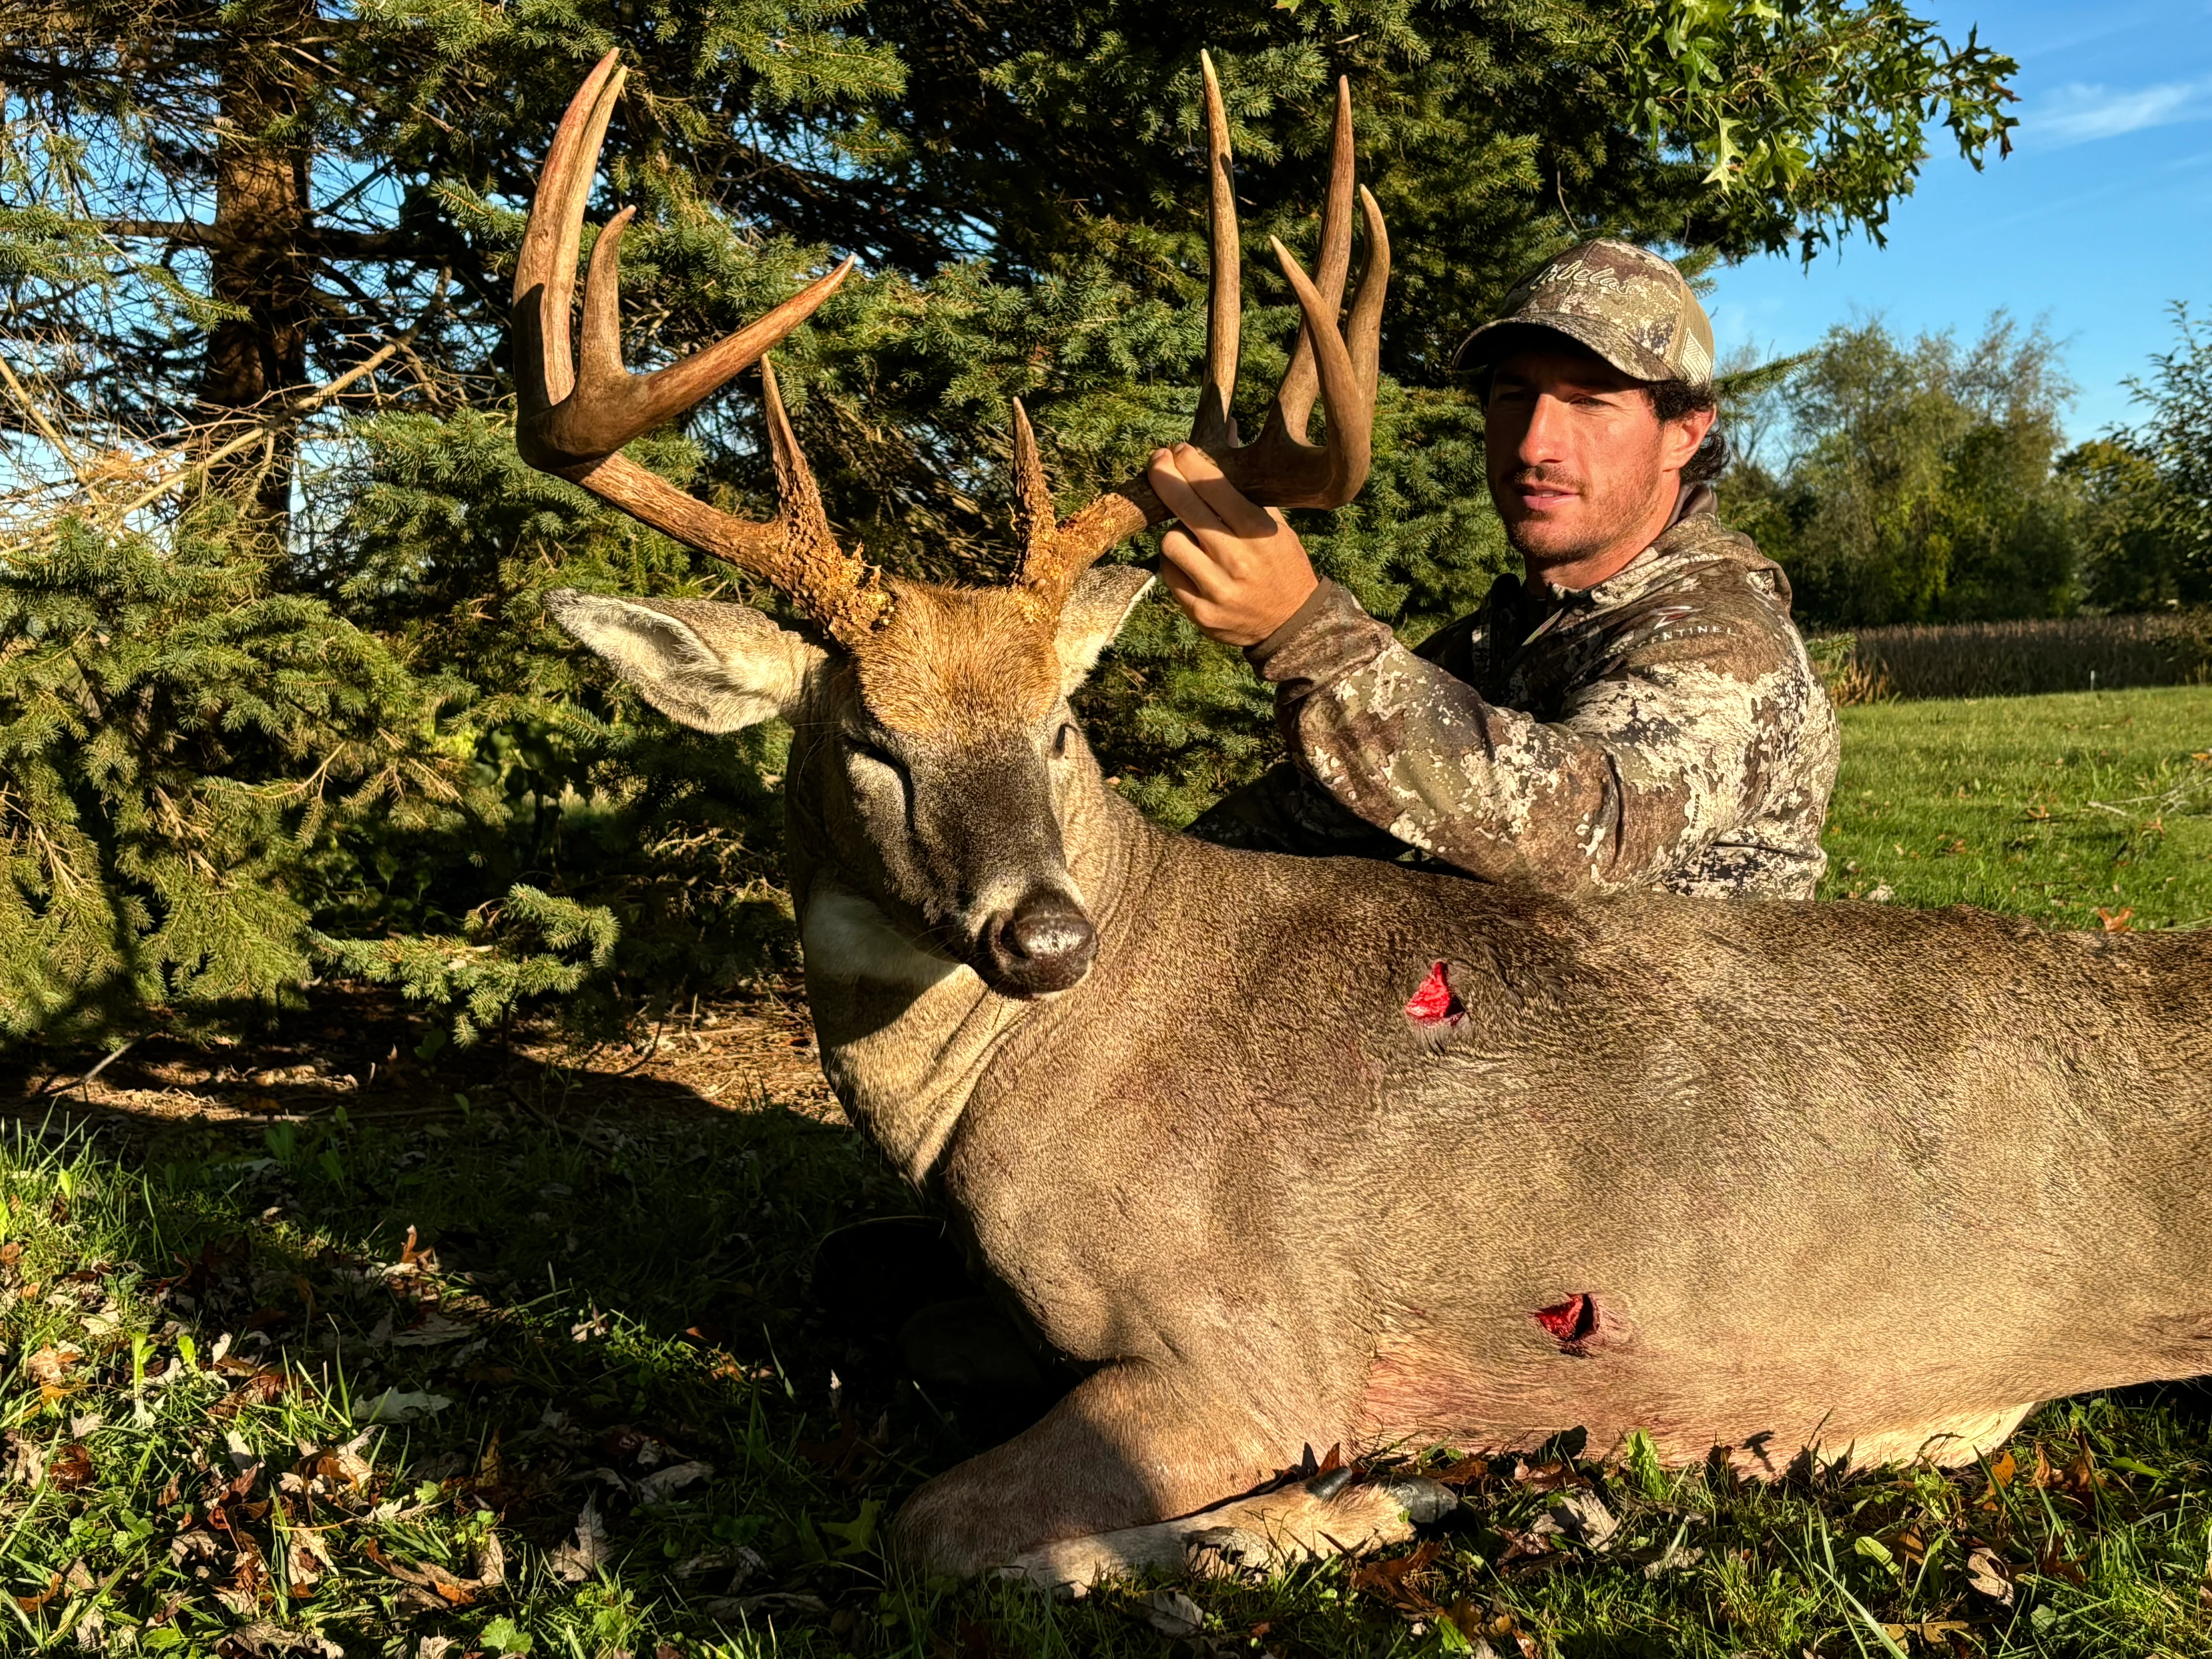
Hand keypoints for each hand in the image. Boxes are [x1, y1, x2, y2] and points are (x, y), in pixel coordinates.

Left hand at [1148, 443, 1318, 647]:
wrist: (1293, 623)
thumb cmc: (1282, 564)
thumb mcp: (1275, 525)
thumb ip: (1247, 486)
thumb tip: (1226, 432)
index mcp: (1258, 532)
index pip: (1212, 486)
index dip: (1189, 463)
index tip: (1178, 450)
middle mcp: (1237, 560)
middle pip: (1184, 508)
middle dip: (1165, 478)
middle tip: (1158, 462)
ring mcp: (1216, 589)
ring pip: (1170, 541)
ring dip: (1175, 530)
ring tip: (1192, 533)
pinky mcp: (1200, 612)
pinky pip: (1168, 574)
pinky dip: (1175, 563)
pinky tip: (1192, 562)